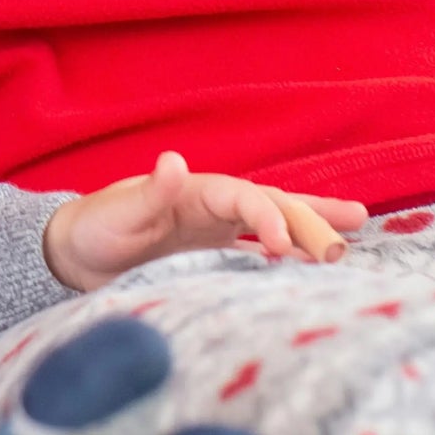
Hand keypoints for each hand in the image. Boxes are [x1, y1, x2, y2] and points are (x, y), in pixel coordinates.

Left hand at [42, 151, 367, 294]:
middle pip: (272, 205)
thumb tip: (174, 160)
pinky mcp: (211, 258)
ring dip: (309, 232)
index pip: (244, 198)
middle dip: (312, 212)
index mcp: (196, 192)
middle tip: (357, 220)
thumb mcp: (120, 210)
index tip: (285, 245)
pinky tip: (309, 274)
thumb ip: (151, 191)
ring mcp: (216, 233)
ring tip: (351, 238)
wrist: (77, 253)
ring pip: (273, 229)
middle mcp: (213, 209)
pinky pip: (255, 258)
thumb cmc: (97, 227)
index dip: (269, 216)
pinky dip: (284, 262)